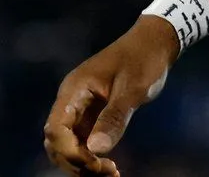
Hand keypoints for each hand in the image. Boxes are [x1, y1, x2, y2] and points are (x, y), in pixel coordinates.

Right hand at [44, 18, 179, 176]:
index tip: (99, 164)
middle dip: (75, 162)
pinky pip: (81, 143)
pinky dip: (91, 158)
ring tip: (111, 172)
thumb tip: (95, 150)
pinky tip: (111, 167)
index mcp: (74, 90)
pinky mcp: (91, 116)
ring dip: (82, 164)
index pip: (56, 129)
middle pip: (55, 142)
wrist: (153, 44)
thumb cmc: (143, 61)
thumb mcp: (132, 90)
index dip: (71, 152)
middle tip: (108, 172)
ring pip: (66, 145)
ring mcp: (79, 110)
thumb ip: (114, 118)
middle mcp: (71, 101)